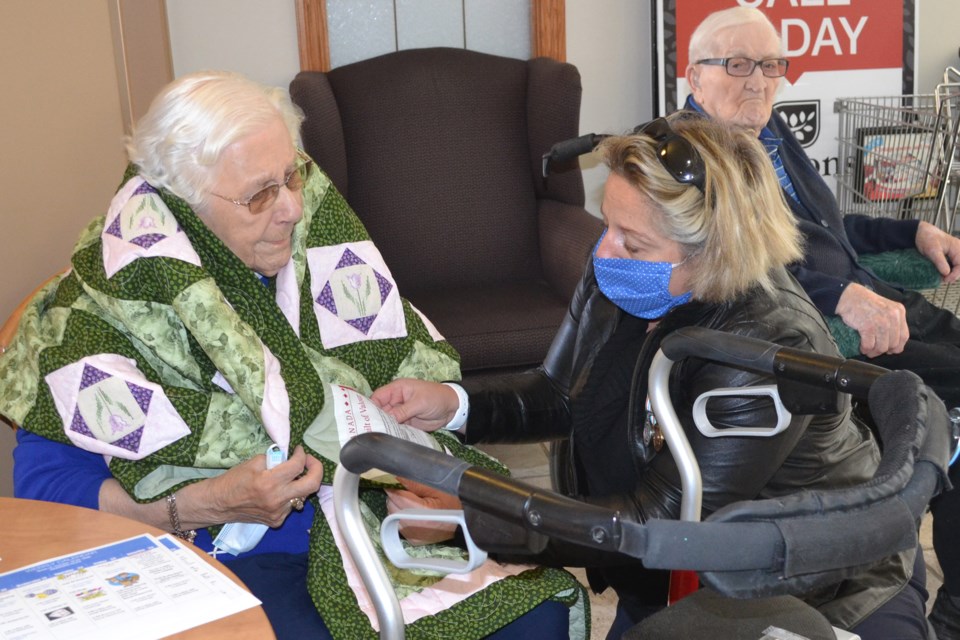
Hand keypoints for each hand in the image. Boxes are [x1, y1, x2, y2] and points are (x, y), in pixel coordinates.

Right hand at [201, 445, 323, 526]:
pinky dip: (289, 496)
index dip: (302, 455)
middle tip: (310, 461)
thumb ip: (275, 459)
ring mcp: (278, 513)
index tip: (299, 450)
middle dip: (316, 469)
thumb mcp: (253, 462)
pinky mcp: (276, 521)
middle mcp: (277, 500)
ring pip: (302, 495)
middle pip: (312, 485)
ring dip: (300, 483)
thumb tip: (290, 457)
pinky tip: (278, 492)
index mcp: (269, 482)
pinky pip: (291, 505)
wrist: (218, 504)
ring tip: (290, 477)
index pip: (297, 466)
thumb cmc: (233, 480)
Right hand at [371, 379, 459, 431]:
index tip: (364, 419)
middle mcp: (395, 401)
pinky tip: (387, 440)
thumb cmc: (436, 398)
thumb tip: (386, 419)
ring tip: (375, 439)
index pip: (378, 397)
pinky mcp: (406, 422)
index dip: (370, 406)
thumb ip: (402, 411)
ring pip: (386, 421)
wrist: (452, 408)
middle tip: (368, 432)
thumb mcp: (419, 403)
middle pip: (380, 411)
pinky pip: (395, 428)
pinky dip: (392, 433)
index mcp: (397, 390)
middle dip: (375, 420)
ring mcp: (400, 412)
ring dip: (383, 428)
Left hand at [385, 477, 461, 544]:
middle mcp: (414, 528)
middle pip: (391, 506)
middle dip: (396, 495)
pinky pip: (398, 524)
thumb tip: (394, 476)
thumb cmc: (453, 503)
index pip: (396, 496)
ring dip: (398, 506)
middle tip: (411, 491)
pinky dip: (402, 516)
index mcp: (422, 514)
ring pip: (392, 515)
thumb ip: (413, 482)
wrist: (464, 523)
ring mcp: (412, 536)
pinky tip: (414, 512)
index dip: (395, 486)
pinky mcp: (412, 540)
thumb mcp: (436, 487)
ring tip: (413, 501)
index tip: (398, 480)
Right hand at [835, 283, 908, 356]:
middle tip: (875, 351)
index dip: (896, 346)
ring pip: (882, 347)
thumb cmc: (865, 302)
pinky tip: (861, 347)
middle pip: (893, 344)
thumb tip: (893, 343)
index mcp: (899, 312)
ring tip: (867, 350)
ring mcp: (881, 322)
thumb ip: (892, 321)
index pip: (904, 336)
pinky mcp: (868, 327)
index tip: (889, 350)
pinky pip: (869, 345)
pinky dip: (865, 349)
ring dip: (874, 352)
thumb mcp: (885, 307)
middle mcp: (892, 317)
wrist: (848, 296)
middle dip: (883, 350)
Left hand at [915, 221, 959, 282]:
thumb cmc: (927, 238)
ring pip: (956, 267)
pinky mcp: (948, 255)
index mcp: (957, 248)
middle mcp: (958, 250)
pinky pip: (951, 265)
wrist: (920, 233)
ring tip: (941, 277)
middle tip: (942, 280)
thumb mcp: (932, 250)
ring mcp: (954, 253)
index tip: (945, 280)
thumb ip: (940, 262)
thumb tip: (946, 273)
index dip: (955, 274)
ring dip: (950, 273)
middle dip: (953, 275)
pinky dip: (946, 270)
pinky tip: (940, 273)